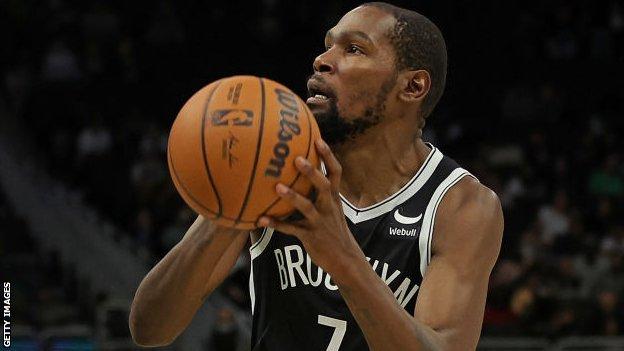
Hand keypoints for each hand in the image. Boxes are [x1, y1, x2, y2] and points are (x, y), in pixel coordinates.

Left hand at [257, 139, 363, 279]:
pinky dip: (276, 224)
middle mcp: (329, 207)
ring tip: (277, 187)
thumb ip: (321, 193)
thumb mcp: (333, 209)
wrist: (346, 260)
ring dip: (292, 197)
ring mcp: (320, 222)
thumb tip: (305, 173)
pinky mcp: (311, 237)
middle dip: (311, 172)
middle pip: (323, 185)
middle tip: (297, 158)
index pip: (336, 172)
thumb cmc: (334, 231)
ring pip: (307, 207)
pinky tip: (261, 220)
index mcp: (334, 198)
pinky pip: (291, 230)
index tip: (318, 140)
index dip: (328, 156)